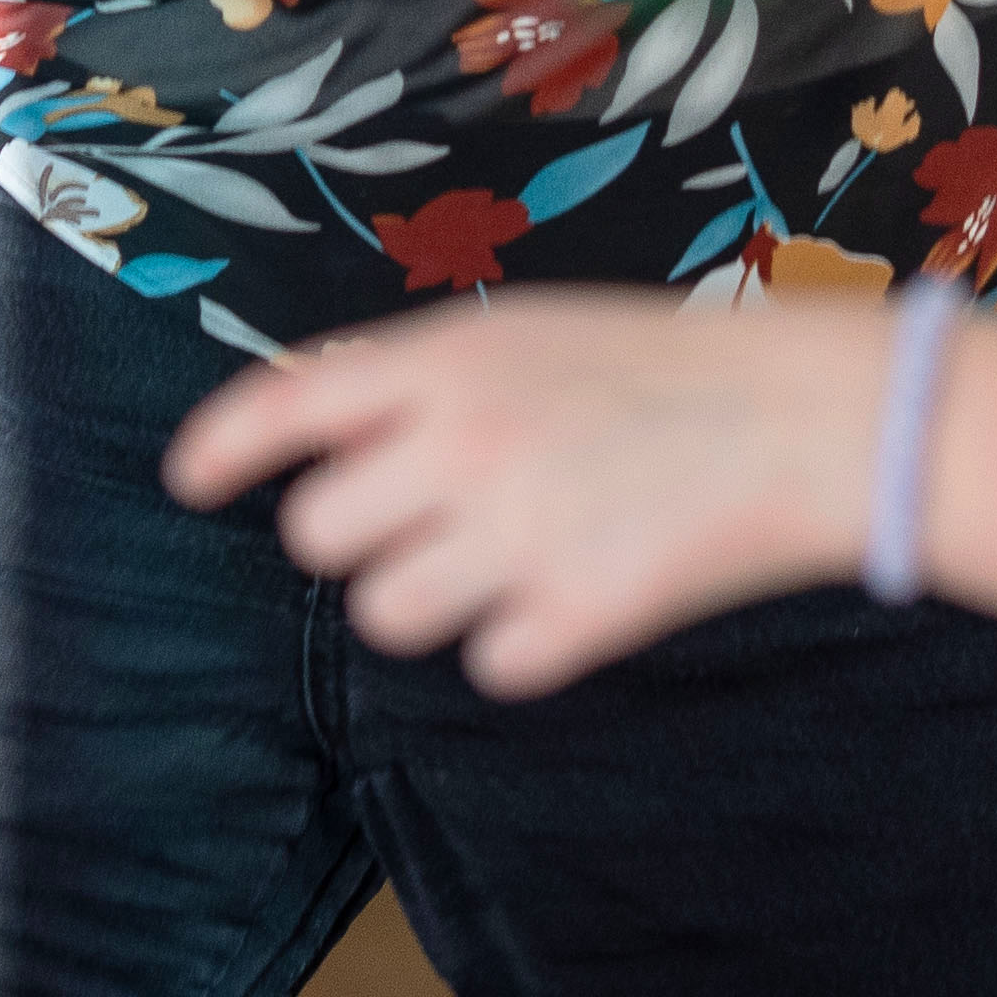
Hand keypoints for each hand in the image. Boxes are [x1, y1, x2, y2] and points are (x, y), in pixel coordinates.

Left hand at [164, 295, 894, 693]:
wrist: (806, 420)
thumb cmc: (663, 366)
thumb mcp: (528, 332)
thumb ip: (424, 380)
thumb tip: (322, 433)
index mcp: (447, 362)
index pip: (285, 402)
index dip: (223, 448)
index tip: (190, 482)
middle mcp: (461, 446)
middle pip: (319, 536)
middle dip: (362, 538)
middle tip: (438, 520)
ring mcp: (515, 535)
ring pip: (385, 615)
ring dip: (432, 601)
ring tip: (508, 561)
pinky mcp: (574, 617)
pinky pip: (488, 664)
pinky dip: (523, 644)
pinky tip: (578, 594)